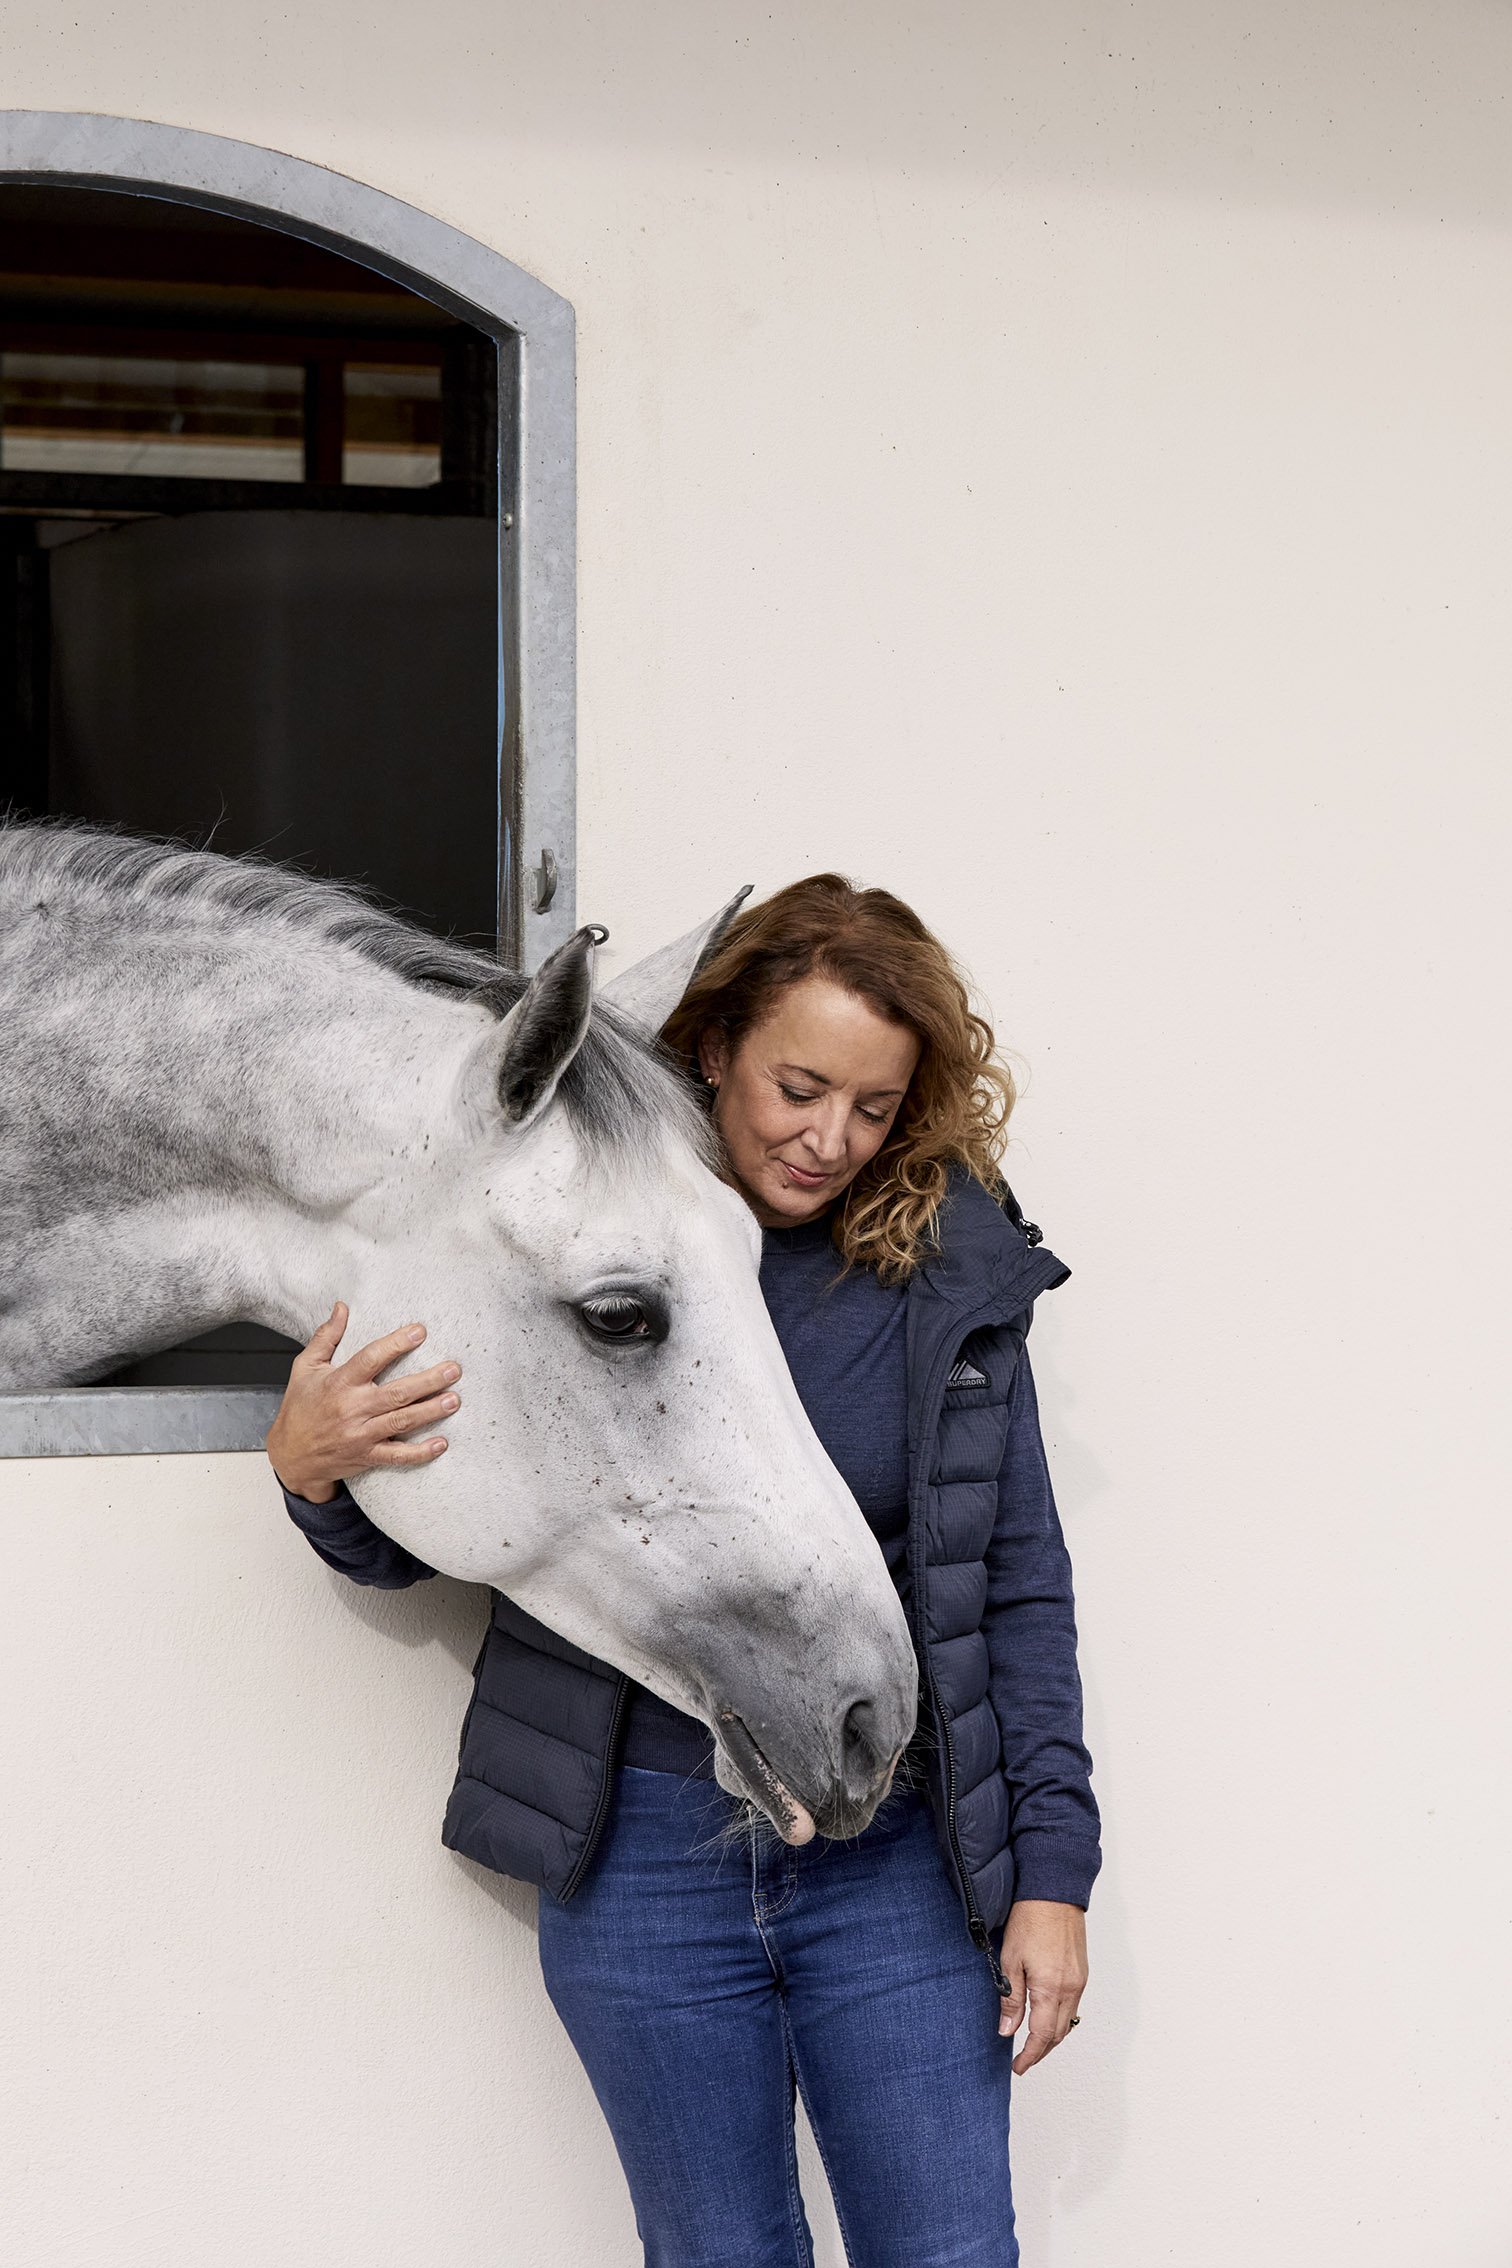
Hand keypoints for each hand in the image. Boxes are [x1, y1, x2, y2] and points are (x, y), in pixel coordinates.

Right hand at [265, 1303, 461, 1501]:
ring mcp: (360, 1435)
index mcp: (339, 1383)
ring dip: (430, 1411)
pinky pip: (397, 1456)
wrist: (290, 1456)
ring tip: (454, 1400)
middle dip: (428, 1381)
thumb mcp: (305, 1368)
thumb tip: (342, 1307)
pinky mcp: (367, 1456)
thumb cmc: (299, 1408)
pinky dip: (420, 1453)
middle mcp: (352, 1409)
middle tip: (453, 1370)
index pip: (370, 1359)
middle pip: (396, 1393)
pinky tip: (441, 1444)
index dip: (396, 1344)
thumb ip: (326, 1337)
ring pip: (402, 1422)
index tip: (420, 1331)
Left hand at [997, 1900, 1087, 2073]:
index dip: (1030, 2056)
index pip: (1041, 2036)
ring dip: (1052, 2038)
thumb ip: (1011, 1998)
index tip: (1018, 2068)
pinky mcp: (1082, 1972)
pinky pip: (1073, 2007)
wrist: (1054, 1892)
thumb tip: (1007, 2030)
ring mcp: (1079, 1981)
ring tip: (1033, 2044)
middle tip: (1023, 2061)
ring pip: (1068, 2023)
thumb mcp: (1010, 1960)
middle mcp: (1071, 1989)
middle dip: (1041, 2052)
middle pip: (1058, 2035)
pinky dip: (1060, 2020)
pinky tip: (1047, 2018)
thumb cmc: (1030, 1920)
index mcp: (1051, 1989)